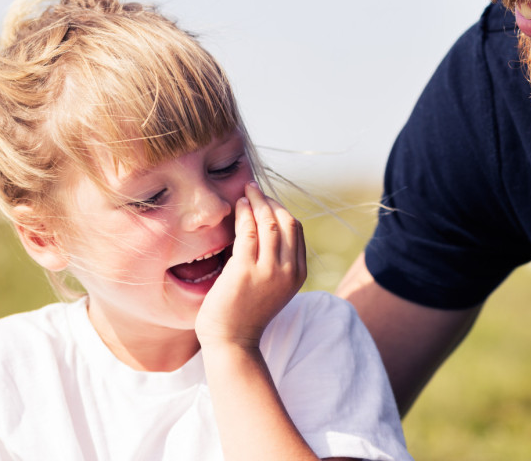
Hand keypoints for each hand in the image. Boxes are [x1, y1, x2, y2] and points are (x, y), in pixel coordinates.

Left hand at [195, 181, 306, 348]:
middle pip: (286, 222)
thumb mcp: (272, 286)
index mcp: (298, 274)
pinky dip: (244, 213)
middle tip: (254, 189)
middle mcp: (288, 270)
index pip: (296, 230)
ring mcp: (268, 270)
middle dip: (270, 200)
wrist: (232, 341)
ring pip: (269, 223)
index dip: (281, 209)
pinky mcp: (245, 270)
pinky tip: (238, 206)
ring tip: (246, 191)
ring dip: (257, 202)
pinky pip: (248, 231)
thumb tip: (266, 229)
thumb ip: (275, 262)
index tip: (266, 200)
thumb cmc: (246, 313)